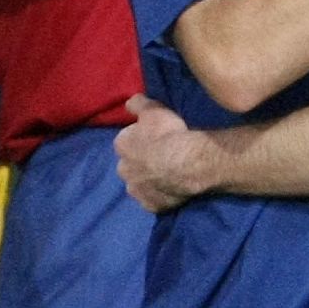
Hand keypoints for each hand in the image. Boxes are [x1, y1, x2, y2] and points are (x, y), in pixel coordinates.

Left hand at [115, 94, 204, 212]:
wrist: (186, 163)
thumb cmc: (168, 134)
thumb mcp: (154, 110)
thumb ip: (139, 104)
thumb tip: (129, 101)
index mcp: (122, 146)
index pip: (125, 142)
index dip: (139, 140)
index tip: (153, 138)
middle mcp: (123, 170)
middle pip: (129, 165)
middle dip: (139, 162)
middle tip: (160, 157)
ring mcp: (137, 190)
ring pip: (138, 185)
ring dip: (148, 180)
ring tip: (166, 174)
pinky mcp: (151, 205)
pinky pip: (153, 200)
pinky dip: (159, 196)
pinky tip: (170, 190)